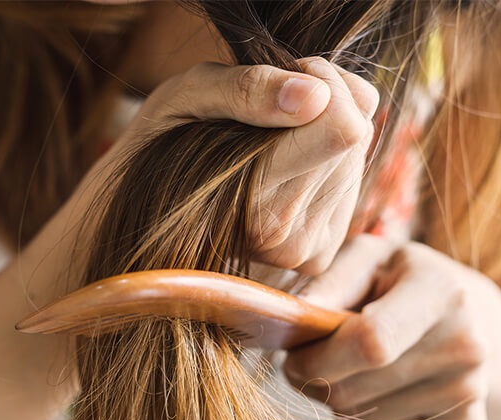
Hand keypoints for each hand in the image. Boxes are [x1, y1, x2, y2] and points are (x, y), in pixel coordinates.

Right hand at [87, 58, 378, 275]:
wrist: (145, 211)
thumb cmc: (164, 143)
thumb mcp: (189, 94)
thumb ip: (247, 89)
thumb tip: (315, 96)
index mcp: (250, 196)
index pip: (341, 128)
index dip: (318, 85)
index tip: (279, 83)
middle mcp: (280, 236)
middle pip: (354, 137)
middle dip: (320, 108)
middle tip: (268, 114)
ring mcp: (299, 252)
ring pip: (356, 158)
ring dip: (320, 134)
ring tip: (268, 143)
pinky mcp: (314, 256)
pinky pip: (351, 186)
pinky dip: (324, 165)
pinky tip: (283, 168)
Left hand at [283, 235, 500, 419]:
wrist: (474, 319)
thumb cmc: (400, 282)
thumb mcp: (368, 260)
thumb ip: (330, 282)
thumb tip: (294, 316)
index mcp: (440, 291)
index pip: (370, 343)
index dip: (318, 358)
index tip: (294, 356)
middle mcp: (466, 344)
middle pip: (356, 391)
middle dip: (316, 383)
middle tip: (312, 363)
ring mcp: (471, 391)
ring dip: (339, 404)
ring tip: (351, 372)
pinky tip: (378, 393)